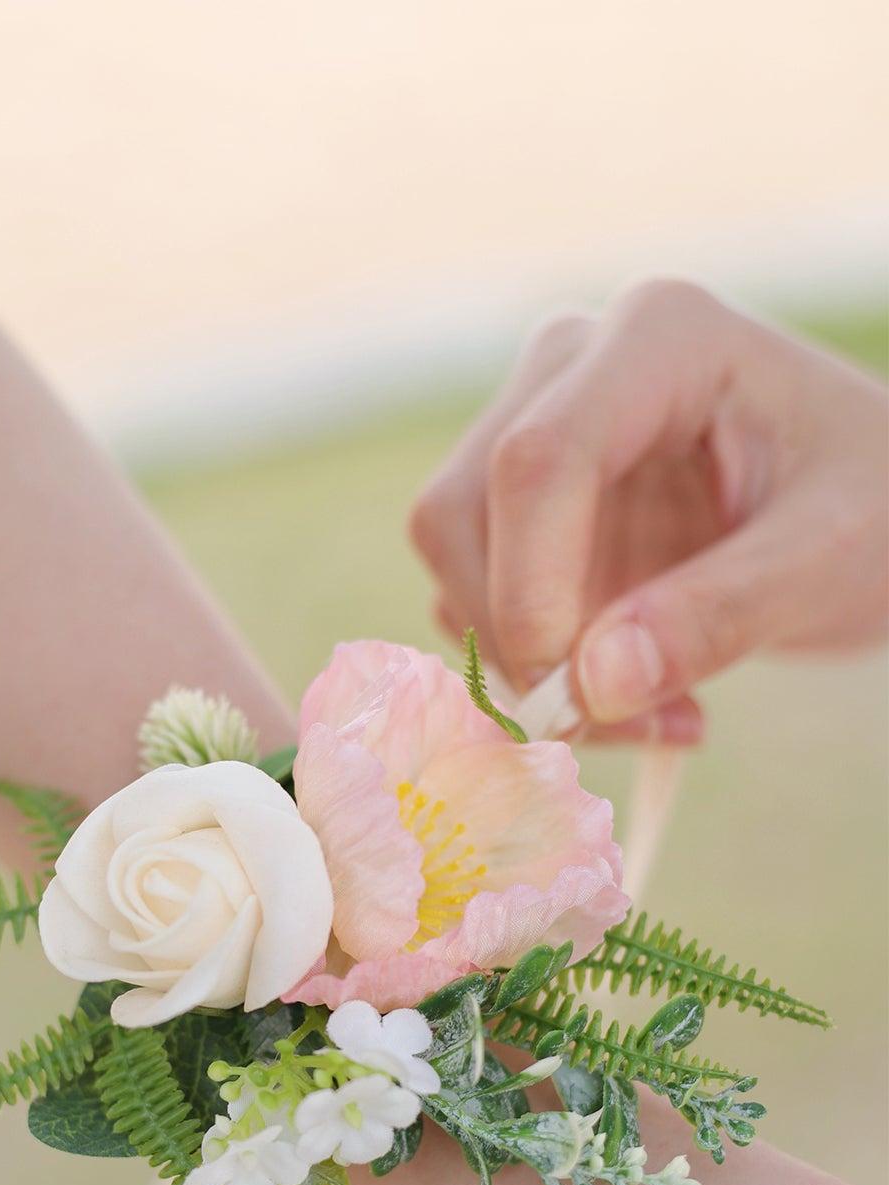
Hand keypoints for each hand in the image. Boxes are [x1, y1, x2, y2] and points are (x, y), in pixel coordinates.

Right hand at [410, 281, 887, 737]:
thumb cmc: (873, 505)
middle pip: (463, 508)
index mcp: (660, 338)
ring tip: (658, 719)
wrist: (868, 512)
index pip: (539, 459)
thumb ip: (721, 614)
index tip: (578, 698)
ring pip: (454, 562)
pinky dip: (532, 672)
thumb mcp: (829, 558)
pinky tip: (632, 697)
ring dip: (524, 669)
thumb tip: (592, 685)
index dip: (532, 588)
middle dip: (520, 639)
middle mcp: (572, 369)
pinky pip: (474, 600)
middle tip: (620, 729)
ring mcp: (533, 433)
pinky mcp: (519, 511)